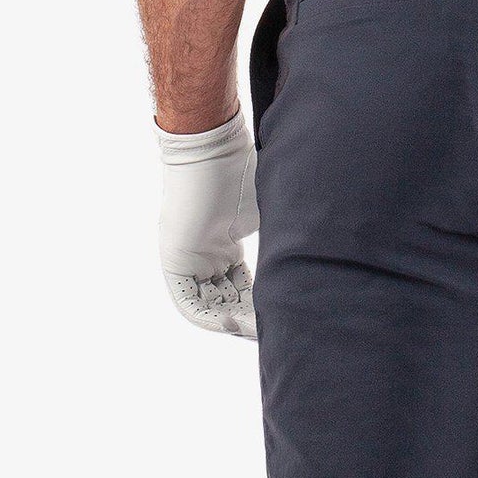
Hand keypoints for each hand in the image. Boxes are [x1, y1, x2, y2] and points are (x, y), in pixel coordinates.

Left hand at [155, 110, 258, 338]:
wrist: (212, 149)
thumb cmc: (239, 170)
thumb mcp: (262, 213)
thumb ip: (273, 239)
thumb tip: (302, 256)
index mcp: (221, 245)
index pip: (238, 287)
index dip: (256, 304)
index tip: (277, 312)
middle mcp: (202, 256)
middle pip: (224, 300)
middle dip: (247, 318)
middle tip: (268, 327)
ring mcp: (186, 258)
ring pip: (208, 305)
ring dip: (231, 320)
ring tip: (255, 327)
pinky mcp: (174, 260)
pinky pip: (188, 302)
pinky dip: (208, 316)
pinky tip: (231, 320)